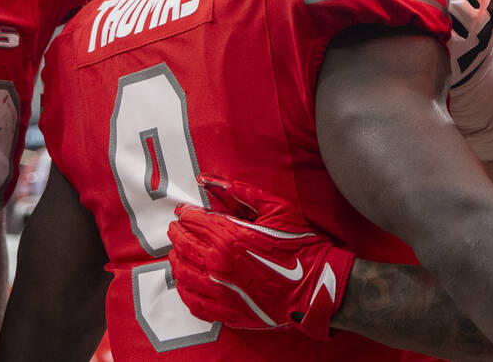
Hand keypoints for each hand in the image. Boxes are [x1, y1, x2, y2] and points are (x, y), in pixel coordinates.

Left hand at [167, 174, 354, 340]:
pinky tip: (186, 283)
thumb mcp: (274, 209)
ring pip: (182, 274)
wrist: (315, 286)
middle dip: (177, 233)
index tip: (185, 212)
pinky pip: (193, 302)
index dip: (186, 213)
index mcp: (228, 236)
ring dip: (177, 260)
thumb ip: (238, 192)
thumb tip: (208, 180)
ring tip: (179, 254)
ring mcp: (220, 290)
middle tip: (177, 229)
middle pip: (182, 245)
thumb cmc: (298, 246)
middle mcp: (218, 263)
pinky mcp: (226, 311)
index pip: (192, 220)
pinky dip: (184, 290)